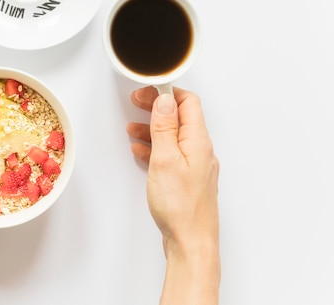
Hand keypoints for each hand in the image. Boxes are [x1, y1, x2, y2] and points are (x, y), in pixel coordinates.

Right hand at [127, 86, 219, 304]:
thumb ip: (164, 127)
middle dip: (157, 107)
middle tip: (137, 102)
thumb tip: (164, 100)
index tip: (146, 92)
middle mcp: (201, 150)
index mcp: (198, 140)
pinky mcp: (188, 179)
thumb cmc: (180, 206)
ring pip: (174, 136)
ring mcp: (195, 165)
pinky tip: (142, 151)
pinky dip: (155, 147)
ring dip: (153, 127)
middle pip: (180, 117)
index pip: (188, 102)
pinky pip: (172, 153)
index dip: (166, 92)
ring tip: (132, 128)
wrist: (191, 242)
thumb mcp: (165, 159)